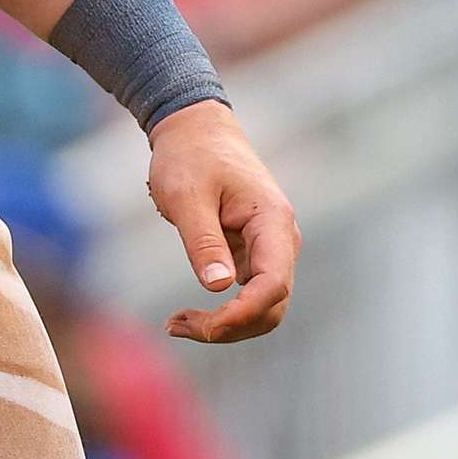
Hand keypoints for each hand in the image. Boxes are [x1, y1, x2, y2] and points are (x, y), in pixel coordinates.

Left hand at [146, 100, 298, 343]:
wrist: (196, 130)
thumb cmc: (190, 157)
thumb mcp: (188, 197)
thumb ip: (204, 242)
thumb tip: (219, 288)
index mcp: (272, 220)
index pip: (273, 283)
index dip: (244, 313)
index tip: (206, 327)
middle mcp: (280, 238)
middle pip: (272, 304)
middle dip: (231, 326)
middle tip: (177, 325)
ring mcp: (270, 248)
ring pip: (263, 306)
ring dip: (226, 325)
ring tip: (177, 323)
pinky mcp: (254, 254)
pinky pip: (249, 296)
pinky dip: (223, 313)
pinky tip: (188, 315)